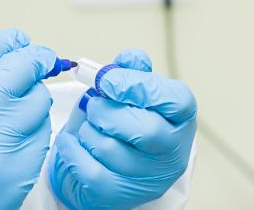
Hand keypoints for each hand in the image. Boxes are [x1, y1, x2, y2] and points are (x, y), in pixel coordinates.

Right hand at [0, 29, 57, 209]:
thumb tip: (0, 63)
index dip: (7, 41)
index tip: (16, 42)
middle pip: (23, 65)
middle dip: (33, 59)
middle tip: (38, 60)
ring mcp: (6, 139)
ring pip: (38, 99)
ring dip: (31, 96)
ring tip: (14, 107)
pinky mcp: (23, 166)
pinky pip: (41, 133)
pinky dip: (32, 129)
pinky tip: (13, 135)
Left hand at [51, 49, 197, 209]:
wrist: (110, 166)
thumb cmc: (125, 122)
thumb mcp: (132, 92)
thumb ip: (131, 71)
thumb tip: (130, 59)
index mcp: (181, 119)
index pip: (176, 101)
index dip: (140, 86)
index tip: (107, 80)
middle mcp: (172, 152)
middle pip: (145, 129)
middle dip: (108, 111)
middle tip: (93, 103)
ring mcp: (148, 178)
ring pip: (112, 149)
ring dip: (89, 129)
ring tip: (88, 124)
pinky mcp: (119, 195)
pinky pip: (90, 170)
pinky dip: (73, 149)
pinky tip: (72, 140)